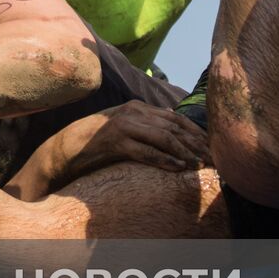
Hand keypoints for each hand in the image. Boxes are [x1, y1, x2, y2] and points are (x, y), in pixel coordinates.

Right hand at [6, 101, 207, 199]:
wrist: (64, 149)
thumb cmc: (96, 143)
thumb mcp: (124, 129)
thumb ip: (146, 127)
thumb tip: (173, 128)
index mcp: (136, 107)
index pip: (175, 118)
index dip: (196, 132)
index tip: (213, 147)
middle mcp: (132, 112)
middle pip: (173, 127)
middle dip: (196, 143)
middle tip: (213, 159)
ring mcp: (122, 125)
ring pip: (162, 137)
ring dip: (184, 152)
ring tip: (199, 165)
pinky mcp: (114, 142)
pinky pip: (145, 151)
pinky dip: (164, 160)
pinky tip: (178, 169)